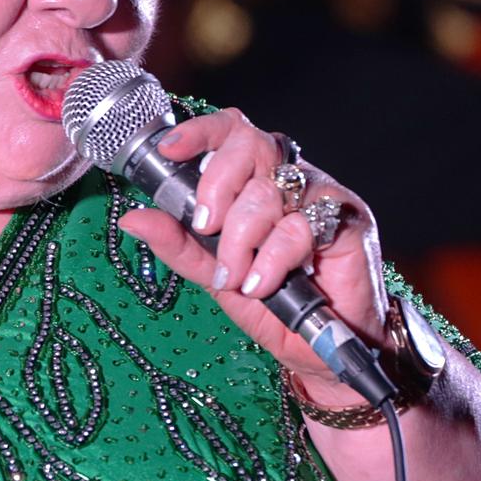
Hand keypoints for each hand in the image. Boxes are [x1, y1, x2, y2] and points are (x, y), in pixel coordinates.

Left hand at [116, 107, 389, 403]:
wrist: (317, 348)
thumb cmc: (272, 302)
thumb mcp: (213, 274)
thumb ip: (178, 244)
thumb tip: (134, 218)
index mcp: (256, 179)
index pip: (231, 132)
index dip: (200, 133)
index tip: (170, 151)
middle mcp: (288, 178)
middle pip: (250, 145)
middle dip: (217, 185)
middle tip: (205, 227)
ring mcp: (318, 195)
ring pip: (268, 192)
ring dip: (240, 241)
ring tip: (236, 278)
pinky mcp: (346, 221)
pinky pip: (298, 227)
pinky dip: (272, 259)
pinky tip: (262, 284)